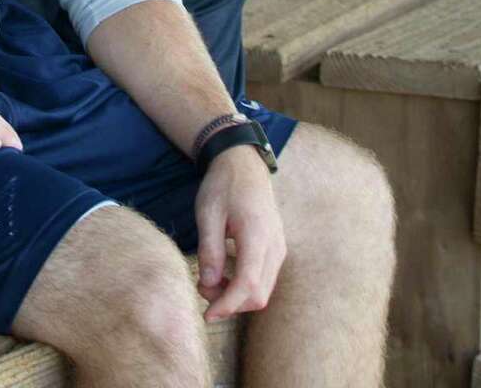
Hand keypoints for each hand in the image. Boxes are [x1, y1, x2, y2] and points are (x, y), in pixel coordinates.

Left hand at [194, 144, 285, 320]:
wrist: (244, 164)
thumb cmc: (224, 185)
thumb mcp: (208, 213)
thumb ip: (210, 249)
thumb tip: (209, 283)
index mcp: (257, 235)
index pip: (248, 285)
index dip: (228, 305)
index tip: (207, 315)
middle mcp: (274, 246)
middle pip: (258, 295)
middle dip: (229, 301)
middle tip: (202, 284)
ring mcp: (278, 248)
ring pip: (263, 290)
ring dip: (236, 295)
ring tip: (210, 278)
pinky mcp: (275, 249)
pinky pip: (264, 278)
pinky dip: (244, 285)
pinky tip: (224, 272)